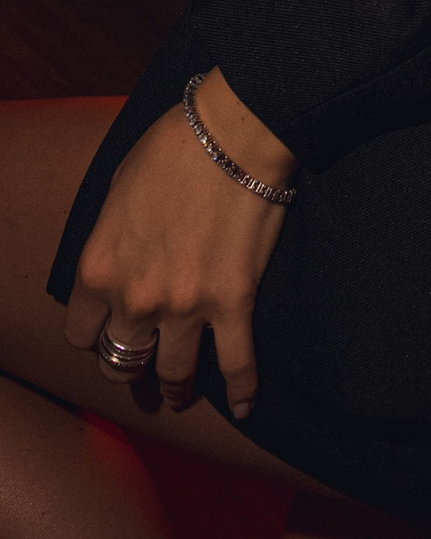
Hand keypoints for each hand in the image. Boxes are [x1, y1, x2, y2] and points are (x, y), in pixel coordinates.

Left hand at [64, 69, 294, 418]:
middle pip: (121, 361)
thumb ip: (110, 241)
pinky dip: (241, 390)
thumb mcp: (116, 192)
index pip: (80, 333)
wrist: (233, 133)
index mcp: (99, 268)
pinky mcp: (233, 304)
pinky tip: (243, 405)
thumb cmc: (173, 148)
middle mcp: (135, 299)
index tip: (108, 334)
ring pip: (173, 375)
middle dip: (130, 366)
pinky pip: (235, 364)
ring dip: (175, 388)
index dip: (94, 336)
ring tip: (181, 393)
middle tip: (142, 366)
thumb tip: (119, 262)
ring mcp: (185, 307)